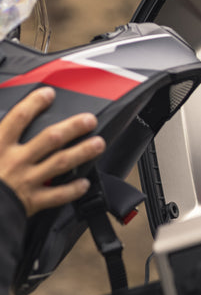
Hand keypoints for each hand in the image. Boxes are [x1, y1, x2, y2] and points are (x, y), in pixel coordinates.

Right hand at [0, 87, 105, 215]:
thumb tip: (4, 120)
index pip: (19, 118)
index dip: (35, 103)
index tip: (49, 93)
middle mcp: (15, 161)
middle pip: (50, 139)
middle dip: (73, 127)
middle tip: (89, 120)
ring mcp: (26, 180)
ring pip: (60, 163)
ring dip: (82, 152)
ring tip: (98, 144)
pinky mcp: (31, 201)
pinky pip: (57, 195)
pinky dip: (73, 189)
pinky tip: (85, 182)